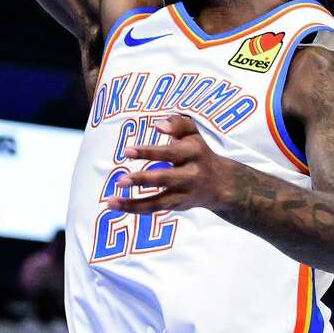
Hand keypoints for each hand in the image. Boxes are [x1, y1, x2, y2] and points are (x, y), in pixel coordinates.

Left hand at [106, 114, 244, 213]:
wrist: (221, 183)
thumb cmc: (199, 152)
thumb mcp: (193, 133)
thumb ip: (177, 124)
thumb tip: (157, 125)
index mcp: (194, 152)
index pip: (170, 152)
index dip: (148, 152)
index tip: (126, 151)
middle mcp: (191, 174)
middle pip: (165, 178)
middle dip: (142, 180)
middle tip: (120, 181)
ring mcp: (184, 193)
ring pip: (158, 201)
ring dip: (134, 203)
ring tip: (112, 200)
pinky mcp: (178, 205)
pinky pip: (155, 208)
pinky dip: (135, 208)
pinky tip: (115, 204)